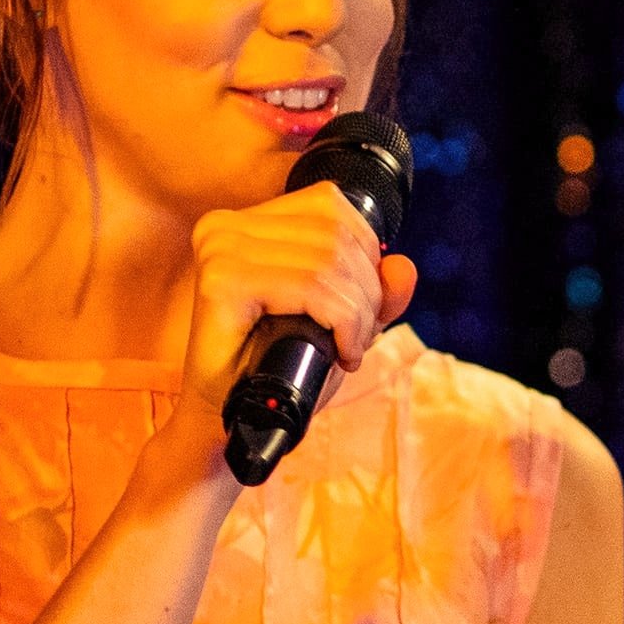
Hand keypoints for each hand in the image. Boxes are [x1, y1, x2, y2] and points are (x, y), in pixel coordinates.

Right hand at [172, 180, 418, 429]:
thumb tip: (403, 266)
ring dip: (358, 314)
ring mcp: (220, 250)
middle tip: (357, 337)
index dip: (365, 255)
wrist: (234, 418)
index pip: (331, 205)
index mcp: (246, 222)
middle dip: (367, 291)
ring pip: (329, 262)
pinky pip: (312, 287)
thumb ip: (379, 292)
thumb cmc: (283, 369)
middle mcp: (225, 226)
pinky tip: (340, 352)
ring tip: (348, 348)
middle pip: (335, 233)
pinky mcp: (223, 281)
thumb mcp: (344, 323)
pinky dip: (343, 323)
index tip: (360, 306)